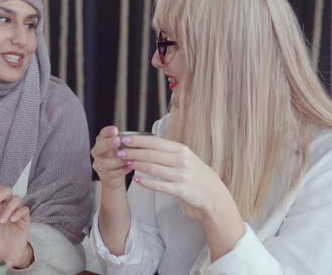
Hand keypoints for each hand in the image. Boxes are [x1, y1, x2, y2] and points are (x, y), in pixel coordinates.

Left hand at [0, 186, 32, 268]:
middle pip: (7, 190)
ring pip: (16, 199)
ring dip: (7, 208)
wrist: (3, 256)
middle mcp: (7, 207)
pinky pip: (24, 210)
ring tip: (1, 221)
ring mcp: (17, 212)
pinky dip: (18, 212)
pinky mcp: (25, 220)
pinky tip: (11, 220)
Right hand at [91, 126, 132, 190]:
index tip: (115, 130)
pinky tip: (128, 168)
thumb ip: (125, 142)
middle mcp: (98, 152)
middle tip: (118, 140)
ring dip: (117, 161)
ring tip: (128, 159)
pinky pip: (110, 174)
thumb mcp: (123, 148)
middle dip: (108, 143)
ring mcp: (98, 164)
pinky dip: (120, 171)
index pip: (102, 134)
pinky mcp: (103, 176)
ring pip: (104, 163)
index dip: (107, 132)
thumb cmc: (120, 158)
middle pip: (99, 146)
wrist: (116, 176)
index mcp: (102, 142)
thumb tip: (134, 137)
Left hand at [117, 135, 233, 213]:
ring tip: (125, 163)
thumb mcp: (185, 156)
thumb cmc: (194, 172)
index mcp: (181, 149)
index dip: (138, 140)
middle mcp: (181, 160)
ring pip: (153, 168)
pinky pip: (159, 185)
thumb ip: (167, 150)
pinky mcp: (180, 190)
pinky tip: (136, 179)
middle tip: (119, 151)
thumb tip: (145, 141)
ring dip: (137, 165)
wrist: (212, 192)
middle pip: (151, 154)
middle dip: (133, 152)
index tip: (124, 138)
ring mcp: (181, 175)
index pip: (155, 142)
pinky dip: (146, 182)